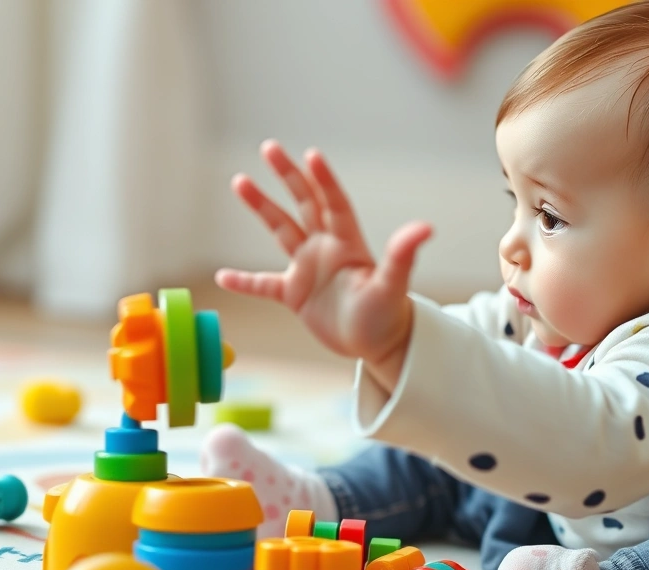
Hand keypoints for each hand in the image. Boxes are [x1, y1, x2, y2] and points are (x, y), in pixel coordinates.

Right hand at [216, 140, 431, 379]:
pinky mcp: (296, 295)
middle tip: (269, 147)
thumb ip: (402, 255)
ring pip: (281, 230)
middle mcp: (326, 248)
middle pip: (304, 203)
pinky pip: (264, 284)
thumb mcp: (394, 284)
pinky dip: (244, 281)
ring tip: (240, 181)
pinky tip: (223, 276)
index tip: (312, 154)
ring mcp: (308, 269)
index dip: (324, 180)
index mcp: (348, 242)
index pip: (333, 203)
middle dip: (288, 175)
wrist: (379, 344)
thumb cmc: (389, 314)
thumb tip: (425, 228)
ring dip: (262, 207)